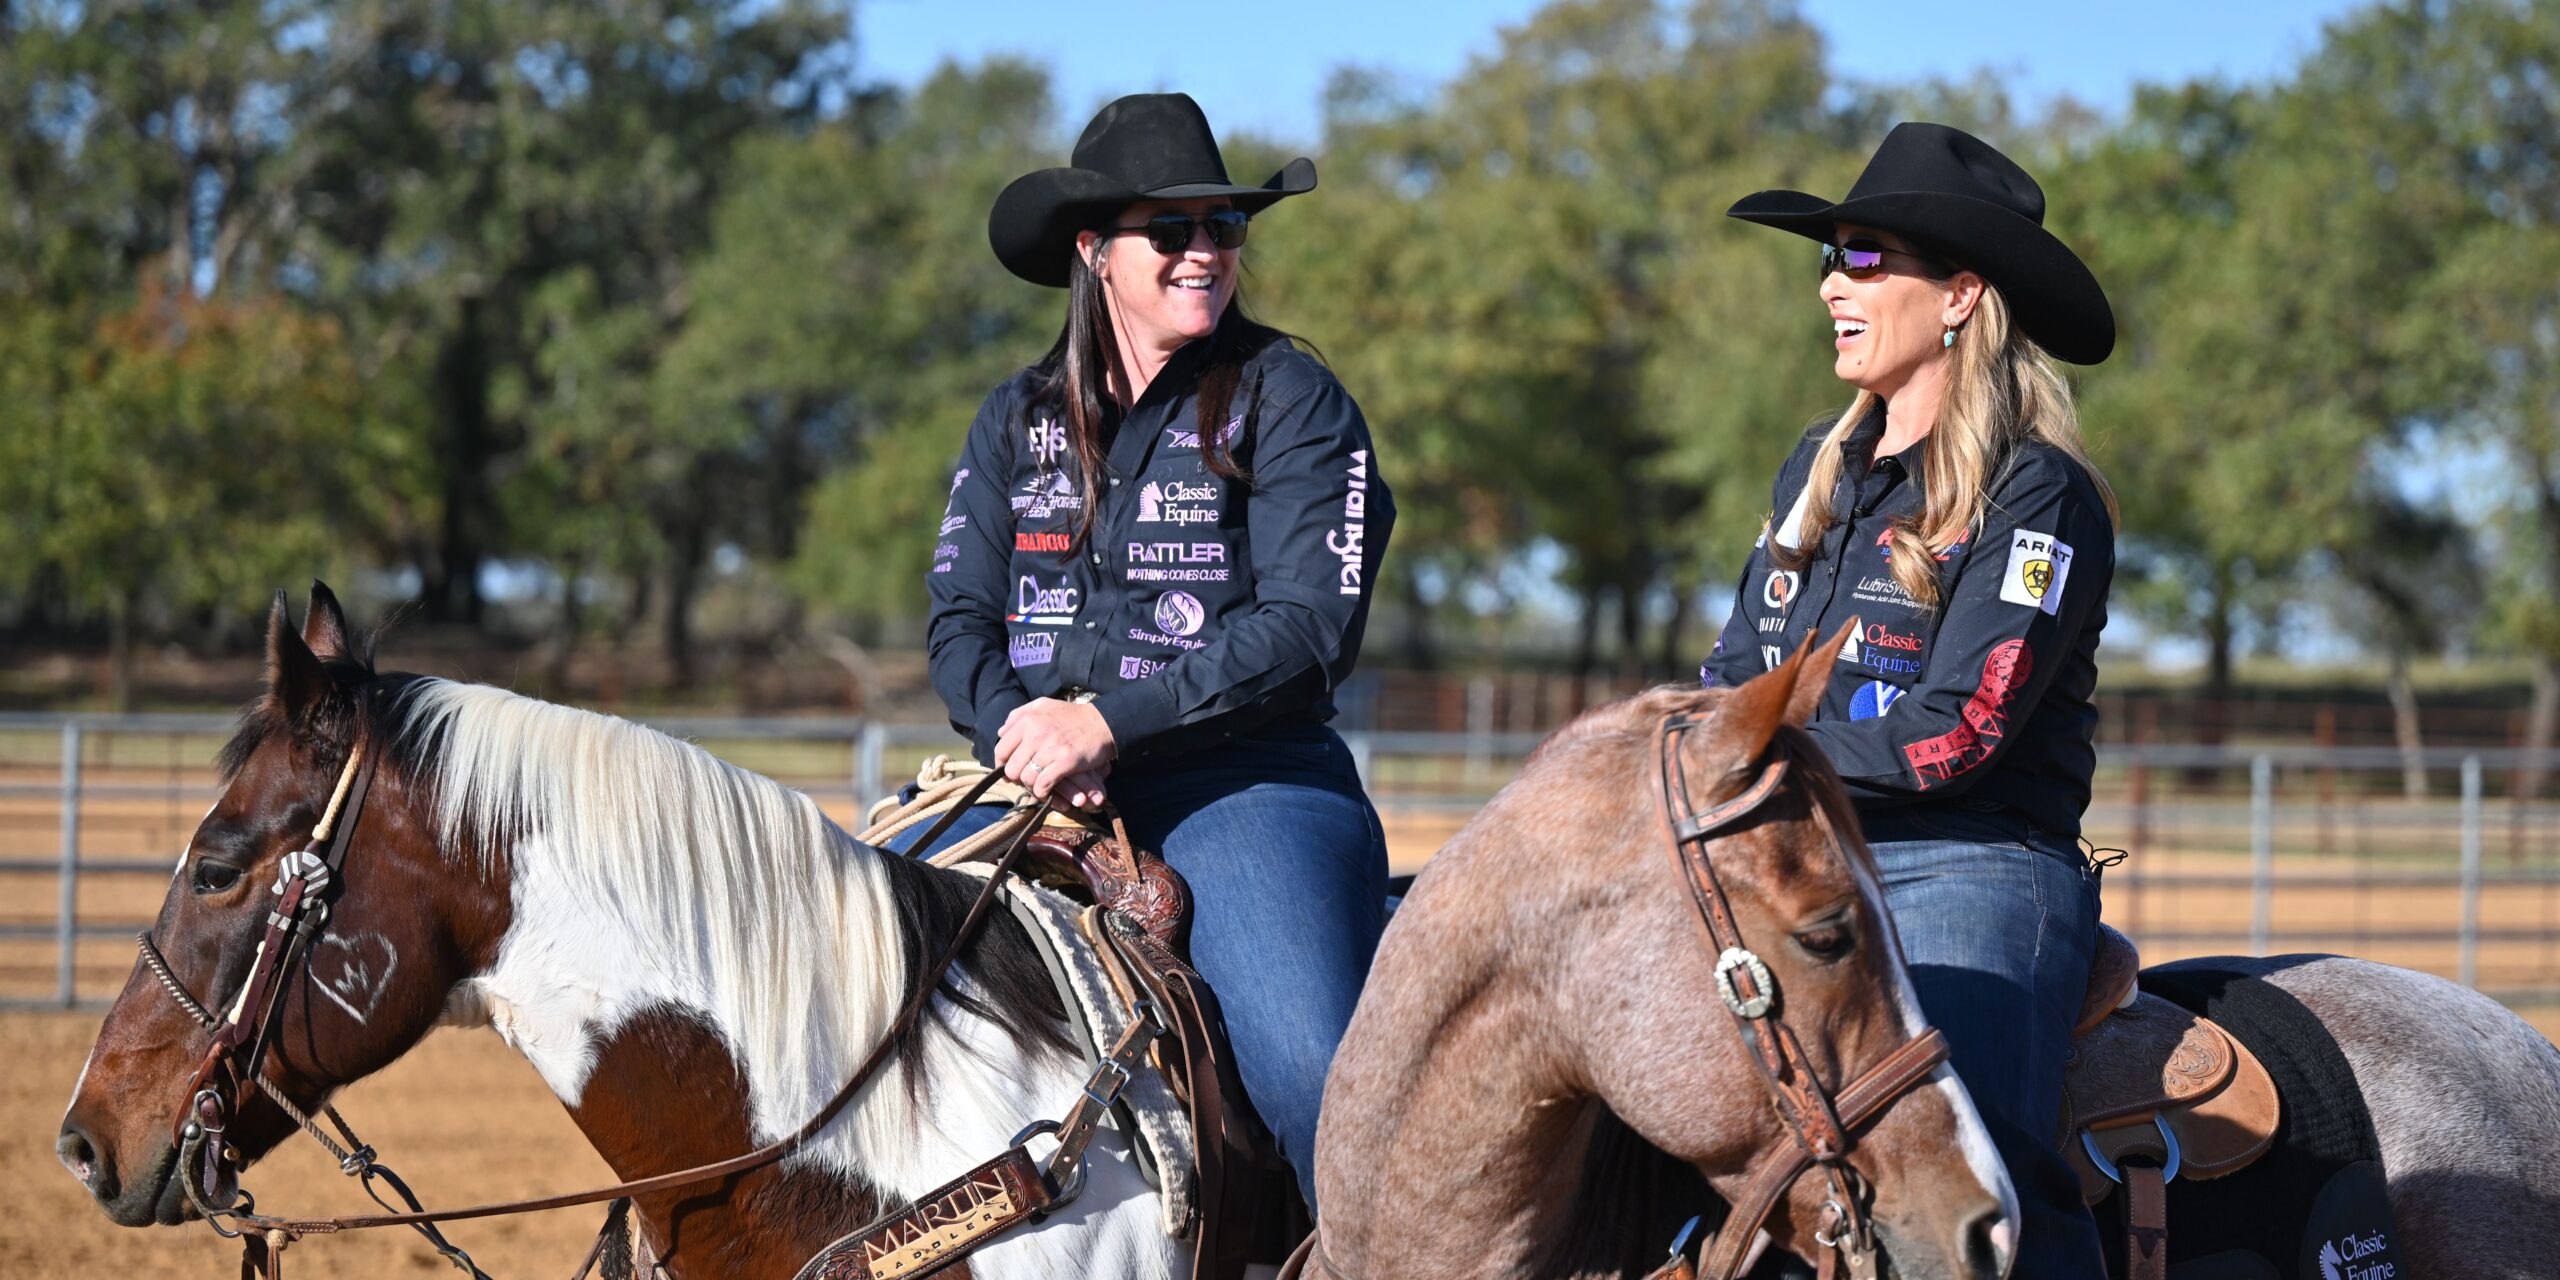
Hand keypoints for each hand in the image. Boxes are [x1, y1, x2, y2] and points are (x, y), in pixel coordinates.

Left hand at [994, 698, 1116, 802]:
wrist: (1102, 723)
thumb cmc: (1072, 716)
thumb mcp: (1043, 706)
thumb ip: (1019, 714)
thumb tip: (1001, 731)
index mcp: (1027, 720)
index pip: (1001, 749)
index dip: (1003, 763)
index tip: (1012, 769)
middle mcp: (1035, 734)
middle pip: (1012, 768)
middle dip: (1017, 777)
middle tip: (1027, 778)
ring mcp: (1050, 748)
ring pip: (1026, 778)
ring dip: (1031, 786)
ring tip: (1038, 784)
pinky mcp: (1064, 762)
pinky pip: (1043, 785)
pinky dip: (1043, 792)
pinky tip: (1047, 791)